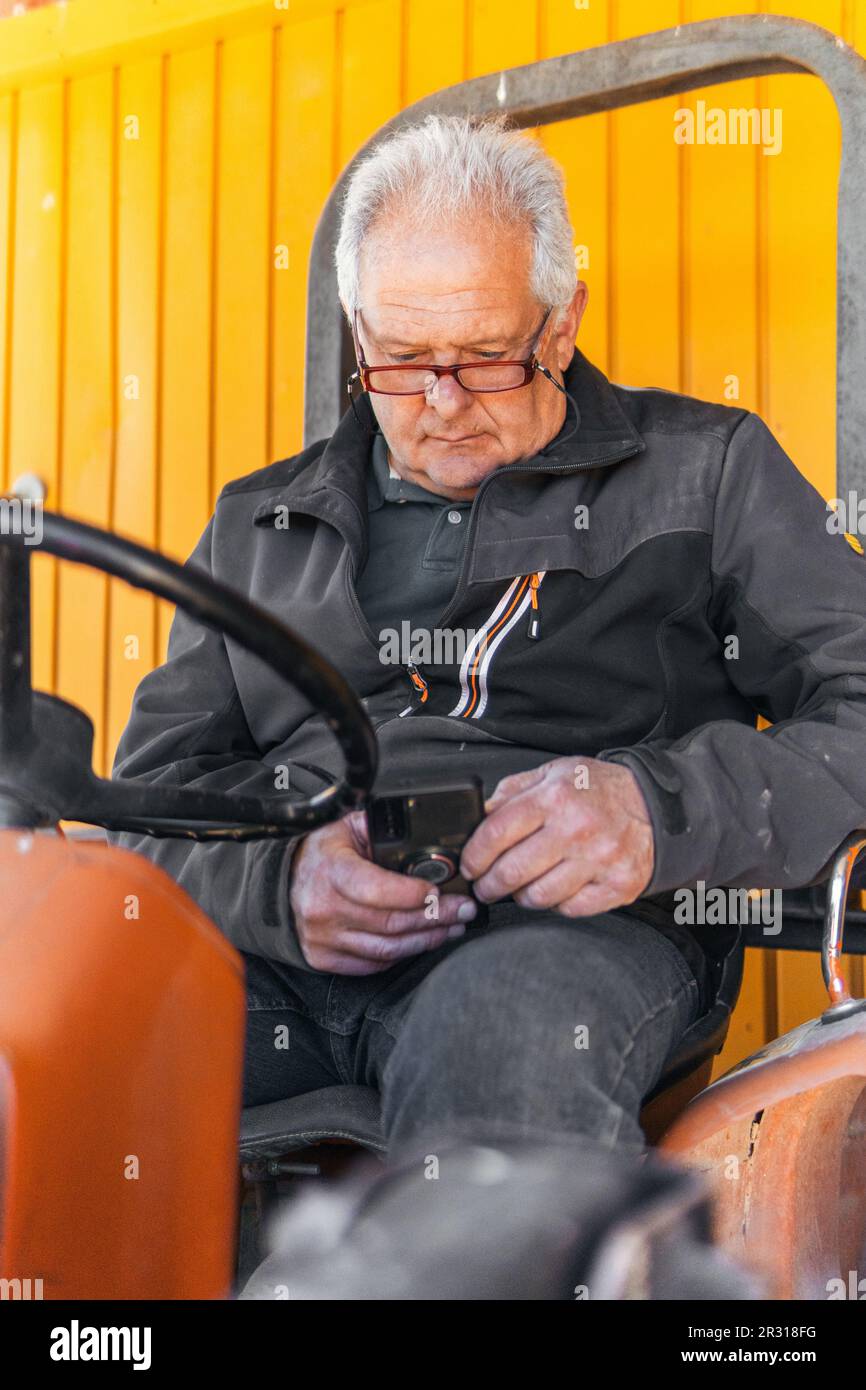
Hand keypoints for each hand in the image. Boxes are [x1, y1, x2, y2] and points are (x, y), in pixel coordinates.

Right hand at [290, 811, 476, 974]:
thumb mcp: (347, 828)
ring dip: (427, 939)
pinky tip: (423, 941)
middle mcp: (323, 907)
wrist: (284, 884)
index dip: (413, 894)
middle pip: (391, 922)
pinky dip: (403, 955)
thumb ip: (382, 830)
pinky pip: (374, 964)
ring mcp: (323, 938)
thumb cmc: (323, 854)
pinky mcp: (325, 959)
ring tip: (452, 927)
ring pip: (387, 949)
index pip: (376, 889)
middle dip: (436, 917)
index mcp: (331, 870)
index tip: (440, 891)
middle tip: (464, 910)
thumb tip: (427, 837)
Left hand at [459, 757, 653, 917]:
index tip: (469, 866)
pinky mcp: (617, 886)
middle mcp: (576, 829)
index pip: (495, 834)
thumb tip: (480, 816)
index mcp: (555, 798)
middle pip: (512, 872)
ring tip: (520, 888)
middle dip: (488, 885)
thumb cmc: (599, 790)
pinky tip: (555, 889)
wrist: (656, 805)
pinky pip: (570, 908)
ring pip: (538, 897)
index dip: (474, 856)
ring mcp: (599, 861)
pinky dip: (556, 903)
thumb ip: (513, 792)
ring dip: (520, 897)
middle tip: (485, 886)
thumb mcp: (553, 773)